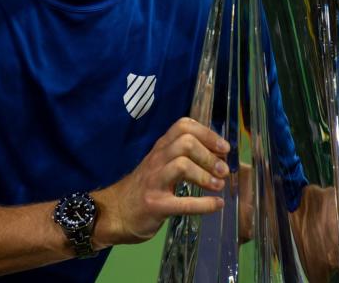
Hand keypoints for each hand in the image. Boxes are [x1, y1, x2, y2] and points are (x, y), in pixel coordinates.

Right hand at [92, 117, 229, 247]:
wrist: (114, 213)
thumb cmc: (143, 188)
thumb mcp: (160, 164)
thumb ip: (182, 156)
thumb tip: (218, 155)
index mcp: (160, 148)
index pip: (183, 126)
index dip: (208, 134)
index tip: (224, 148)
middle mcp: (156, 160)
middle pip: (185, 143)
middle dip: (209, 155)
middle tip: (223, 171)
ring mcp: (154, 182)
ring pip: (182, 165)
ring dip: (206, 175)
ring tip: (219, 186)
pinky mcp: (155, 205)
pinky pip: (183, 203)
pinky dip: (204, 204)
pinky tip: (216, 205)